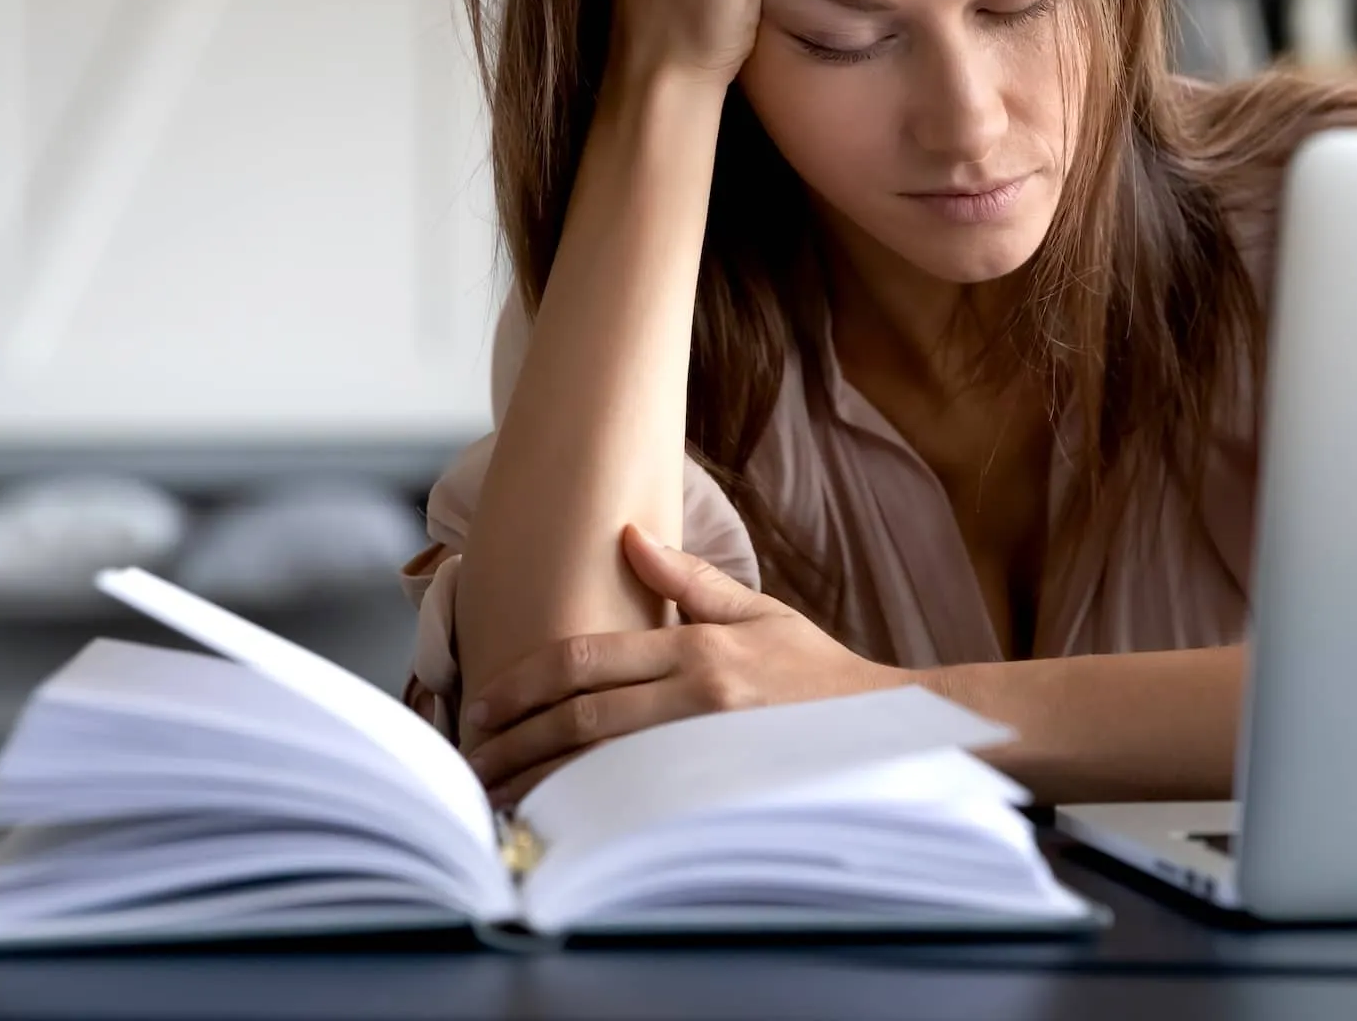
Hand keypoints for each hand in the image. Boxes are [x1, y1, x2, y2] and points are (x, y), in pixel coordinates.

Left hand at [462, 524, 908, 806]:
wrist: (885, 730)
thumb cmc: (816, 672)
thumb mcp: (758, 612)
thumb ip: (687, 580)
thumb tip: (627, 535)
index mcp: (697, 647)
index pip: (584, 658)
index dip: (521, 682)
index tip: (483, 703)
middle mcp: (697, 695)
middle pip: (579, 716)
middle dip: (514, 738)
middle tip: (470, 757)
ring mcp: (708, 748)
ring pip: (600, 764)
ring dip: (537, 780)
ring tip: (494, 793)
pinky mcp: (719, 789)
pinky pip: (636, 802)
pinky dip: (587, 810)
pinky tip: (555, 821)